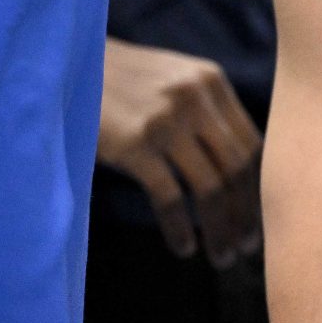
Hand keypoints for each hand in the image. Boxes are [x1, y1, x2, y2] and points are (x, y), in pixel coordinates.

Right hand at [99, 38, 260, 267]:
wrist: (62, 65)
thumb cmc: (117, 83)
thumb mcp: (170, 80)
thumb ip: (204, 111)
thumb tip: (236, 171)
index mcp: (210, 81)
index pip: (252, 144)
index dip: (258, 189)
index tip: (256, 220)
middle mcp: (194, 97)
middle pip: (237, 168)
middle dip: (245, 215)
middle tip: (245, 248)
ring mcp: (165, 120)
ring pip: (211, 188)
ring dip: (220, 229)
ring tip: (221, 257)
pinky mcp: (134, 144)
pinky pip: (170, 198)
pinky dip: (180, 229)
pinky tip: (184, 248)